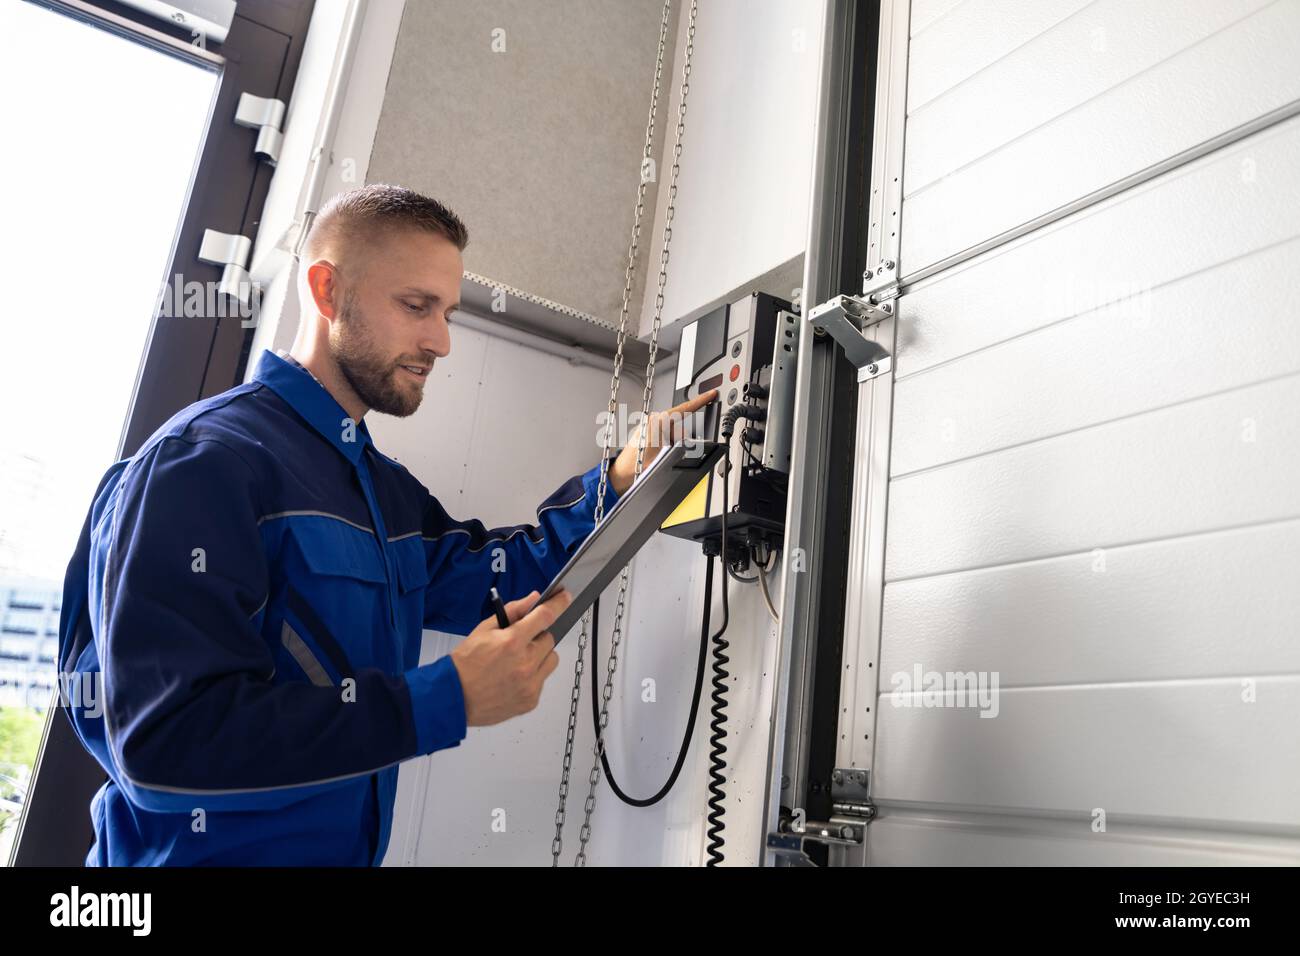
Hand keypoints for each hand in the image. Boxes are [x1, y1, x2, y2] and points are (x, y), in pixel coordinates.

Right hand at [449, 588, 571, 725]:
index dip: (558, 604)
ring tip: (517, 661)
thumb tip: (533, 599)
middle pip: (549, 639)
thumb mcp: (484, 630)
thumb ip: (512, 612)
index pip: (545, 616)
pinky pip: (543, 680)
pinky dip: (533, 676)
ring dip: (540, 656)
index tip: (564, 598)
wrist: (453, 697)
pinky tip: (513, 677)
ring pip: (551, 660)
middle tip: (519, 642)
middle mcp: (525, 663)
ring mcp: (530, 684)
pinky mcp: (531, 700)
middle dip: (537, 637)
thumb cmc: (465, 664)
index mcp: (512, 642)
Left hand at [608, 388, 719, 494]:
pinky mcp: (649, 434)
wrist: (622, 473)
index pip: (683, 408)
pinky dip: (668, 445)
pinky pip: (666, 437)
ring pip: (674, 432)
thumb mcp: (664, 452)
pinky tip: (659, 454)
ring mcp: (650, 427)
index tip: (710, 394)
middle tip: (670, 450)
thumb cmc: (636, 463)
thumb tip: (686, 436)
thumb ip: (679, 441)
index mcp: (656, 420)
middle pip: (680, 424)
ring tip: (660, 455)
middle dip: (682, 437)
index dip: (700, 401)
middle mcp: (653, 420)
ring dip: (673, 443)